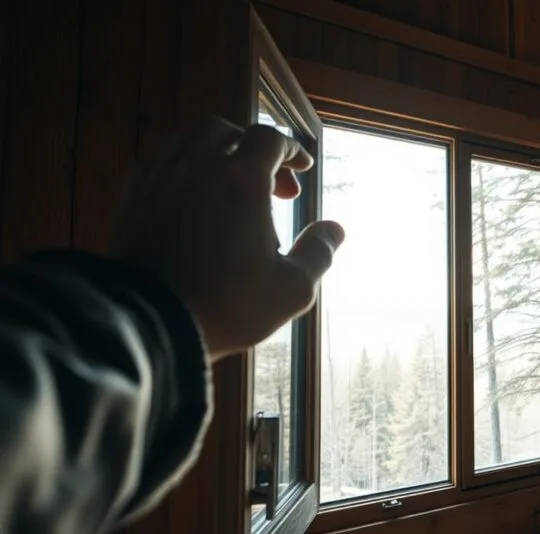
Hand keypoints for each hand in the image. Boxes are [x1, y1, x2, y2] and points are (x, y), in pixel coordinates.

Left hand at [109, 117, 343, 361]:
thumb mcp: (292, 288)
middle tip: (270, 182)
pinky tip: (189, 196)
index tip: (302, 168)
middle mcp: (197, 167)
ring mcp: (159, 179)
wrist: (150, 323)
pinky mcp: (131, 198)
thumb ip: (318, 253)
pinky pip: (157, 163)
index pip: (269, 138)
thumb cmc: (228, 305)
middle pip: (225, 131)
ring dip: (213, 153)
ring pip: (187, 141)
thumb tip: (334, 229)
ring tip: (227, 183)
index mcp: (241, 180)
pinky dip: (180, 168)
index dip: (290, 149)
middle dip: (252, 147)